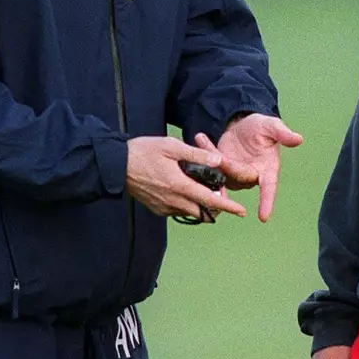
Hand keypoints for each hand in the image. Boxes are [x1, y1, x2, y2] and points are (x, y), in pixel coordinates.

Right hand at [124, 136, 253, 219]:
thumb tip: (218, 161)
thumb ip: (196, 155)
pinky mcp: (155, 208)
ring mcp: (163, 207)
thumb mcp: (172, 146)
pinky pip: (176, 211)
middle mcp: (172, 200)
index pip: (209, 201)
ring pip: (189, 213)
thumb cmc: (144, 151)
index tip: (241, 211)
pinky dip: (186, 205)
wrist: (117, 164)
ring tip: (203, 190)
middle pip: (202, 212)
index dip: (228, 207)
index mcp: (179, 185)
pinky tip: (184, 191)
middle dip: (216, 208)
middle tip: (221, 196)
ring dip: (200, 206)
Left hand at [204, 113, 303, 222]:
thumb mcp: (271, 126)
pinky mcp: (220, 170)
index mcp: (268, 169)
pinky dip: (204, 151)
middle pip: (238, 177)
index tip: (264, 217)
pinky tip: (201, 138)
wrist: (242, 125)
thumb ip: (283, 134)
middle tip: (220, 153)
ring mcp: (234, 175)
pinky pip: (210, 166)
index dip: (266, 202)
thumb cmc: (261, 127)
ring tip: (204, 139)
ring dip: (212, 157)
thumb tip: (299, 139)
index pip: (269, 189)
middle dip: (228, 166)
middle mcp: (251, 176)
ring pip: (221, 173)